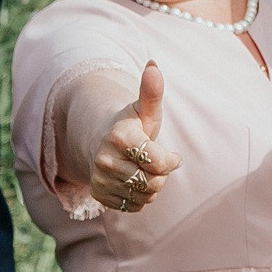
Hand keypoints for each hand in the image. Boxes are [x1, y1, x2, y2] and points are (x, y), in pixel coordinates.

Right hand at [89, 62, 181, 214]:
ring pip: (145, 196)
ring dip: (152, 186)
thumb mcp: (144, 109)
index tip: (172, 156)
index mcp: (120, 136)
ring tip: (143, 169)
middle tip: (155, 162)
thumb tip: (153, 66)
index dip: (171, 161)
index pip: (159, 163)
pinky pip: (134, 206)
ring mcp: (100, 178)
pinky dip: (140, 197)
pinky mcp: (99, 194)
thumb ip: (151, 92)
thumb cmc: (131, 124)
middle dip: (161, 174)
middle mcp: (105, 159)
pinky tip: (133, 180)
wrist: (99, 140)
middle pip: (153, 182)